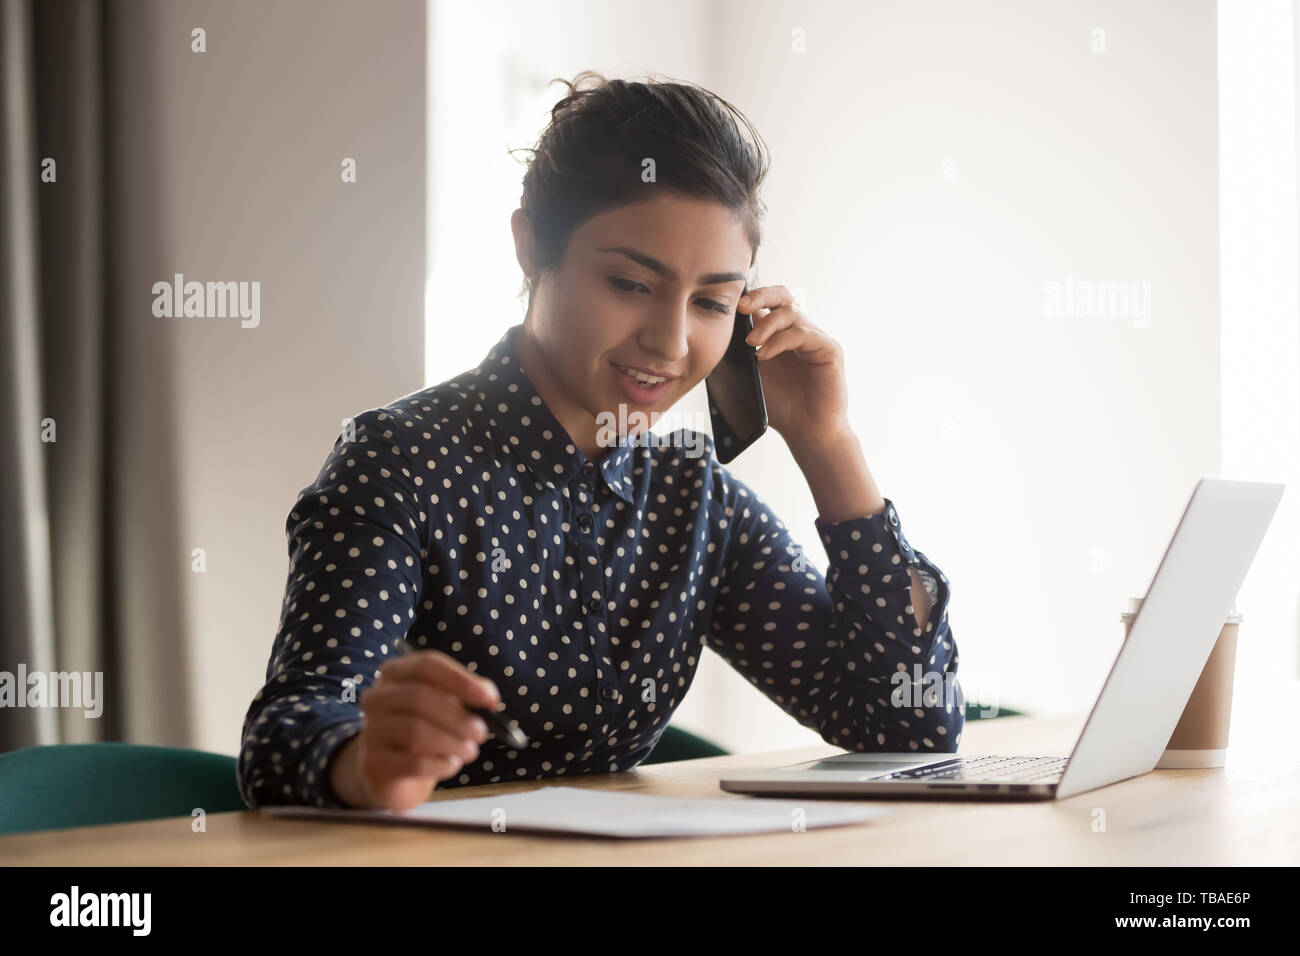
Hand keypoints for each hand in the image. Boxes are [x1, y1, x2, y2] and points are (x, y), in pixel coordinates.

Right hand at [329, 649, 499, 809]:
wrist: (393, 774)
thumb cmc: (425, 731)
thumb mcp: (445, 707)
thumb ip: (467, 695)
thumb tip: (488, 696)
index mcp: (396, 673)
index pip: (426, 665)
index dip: (460, 680)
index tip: (489, 699)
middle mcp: (377, 697)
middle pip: (419, 697)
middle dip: (457, 717)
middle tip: (481, 733)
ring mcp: (371, 730)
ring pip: (414, 730)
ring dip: (451, 742)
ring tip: (470, 751)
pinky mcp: (374, 763)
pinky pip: (412, 762)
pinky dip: (440, 764)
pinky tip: (451, 765)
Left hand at [739, 285, 849, 449]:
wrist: (806, 432)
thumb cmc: (781, 407)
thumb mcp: (752, 376)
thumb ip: (741, 353)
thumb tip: (717, 332)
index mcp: (781, 334)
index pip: (768, 303)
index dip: (751, 297)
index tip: (731, 306)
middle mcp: (800, 332)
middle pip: (783, 296)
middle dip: (761, 295)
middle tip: (741, 307)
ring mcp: (816, 339)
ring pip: (791, 313)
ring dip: (766, 325)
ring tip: (750, 344)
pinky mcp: (829, 349)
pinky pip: (803, 334)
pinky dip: (780, 341)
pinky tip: (764, 354)